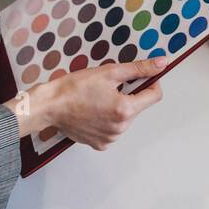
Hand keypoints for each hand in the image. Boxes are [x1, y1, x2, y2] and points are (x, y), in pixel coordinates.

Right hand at [12, 58, 167, 149]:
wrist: (47, 106)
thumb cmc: (73, 89)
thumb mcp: (108, 72)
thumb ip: (138, 69)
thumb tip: (162, 64)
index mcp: (126, 110)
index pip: (155, 96)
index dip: (151, 83)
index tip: (141, 77)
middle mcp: (121, 128)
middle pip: (137, 107)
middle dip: (129, 95)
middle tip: (108, 88)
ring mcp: (111, 138)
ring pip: (125, 118)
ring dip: (117, 108)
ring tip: (96, 100)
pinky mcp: (100, 144)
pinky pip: (112, 130)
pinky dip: (107, 120)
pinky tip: (92, 112)